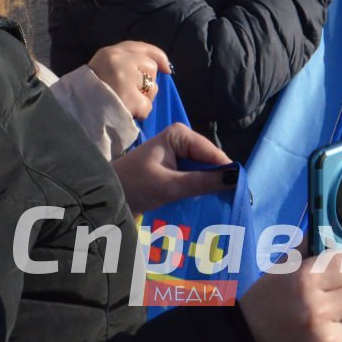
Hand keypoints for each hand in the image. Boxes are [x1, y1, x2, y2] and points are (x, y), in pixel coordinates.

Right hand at [87, 41, 170, 119]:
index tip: (167, 66)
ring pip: (152, 86)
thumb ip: (125, 63)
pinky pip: (147, 105)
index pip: (140, 47)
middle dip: (147, 81)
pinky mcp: (130, 98)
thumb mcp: (102, 69)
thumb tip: (159, 66)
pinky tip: (127, 113)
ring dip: (145, 97)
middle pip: (150, 66)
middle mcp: (118, 61)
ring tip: (126, 103)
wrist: (74, 116)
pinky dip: (140, 112)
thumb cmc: (89, 94)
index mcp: (108, 53)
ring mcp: (125, 79)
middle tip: (131, 92)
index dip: (157, 56)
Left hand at [109, 123, 231, 215]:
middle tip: (229, 204)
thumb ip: (203, 182)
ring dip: (208, 188)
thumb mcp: (170, 186)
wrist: (102, 197)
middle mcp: (182, 140)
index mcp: (180, 135)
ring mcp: (177, 154)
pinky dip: (197, 191)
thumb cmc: (132, 186)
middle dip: (217, 181)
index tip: (239, 195)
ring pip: (203, 172)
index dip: (226, 173)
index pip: (213, 154)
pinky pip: (194, 178)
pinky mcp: (173, 169)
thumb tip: (236, 178)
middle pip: (210, 162)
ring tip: (219, 206)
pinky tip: (204, 204)